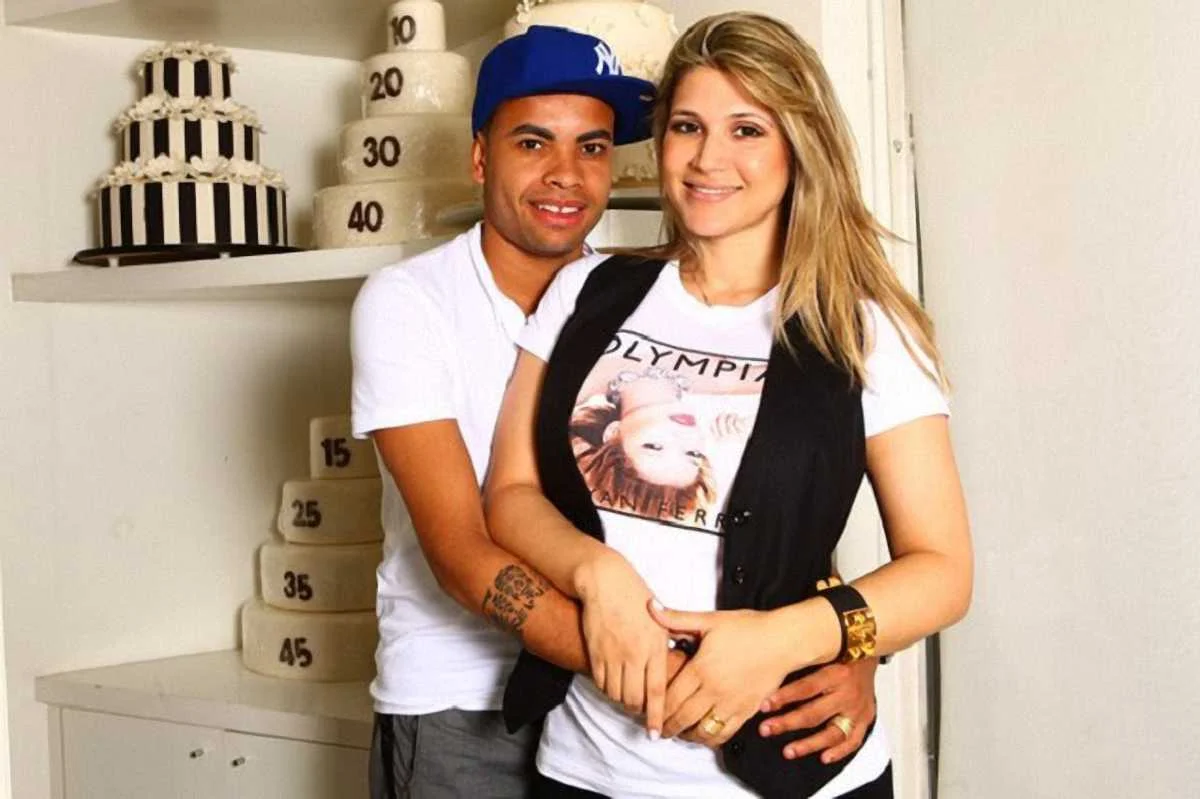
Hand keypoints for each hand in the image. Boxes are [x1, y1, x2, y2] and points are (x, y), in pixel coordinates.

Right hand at [574, 550, 669, 736]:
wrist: (605, 582)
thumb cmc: (636, 596)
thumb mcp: (660, 617)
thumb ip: (669, 640)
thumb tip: (680, 661)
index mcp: (655, 646)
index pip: (657, 691)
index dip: (657, 715)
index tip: (657, 733)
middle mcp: (634, 654)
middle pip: (635, 698)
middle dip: (638, 710)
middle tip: (640, 711)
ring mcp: (613, 654)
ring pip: (617, 694)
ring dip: (622, 700)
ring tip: (628, 697)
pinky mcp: (596, 653)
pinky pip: (601, 683)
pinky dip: (607, 689)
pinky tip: (613, 684)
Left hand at [650, 602, 791, 748]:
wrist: (783, 640)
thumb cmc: (748, 627)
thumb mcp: (710, 619)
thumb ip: (677, 618)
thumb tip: (651, 606)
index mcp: (701, 668)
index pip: (669, 696)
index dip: (655, 708)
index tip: (647, 713)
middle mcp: (714, 690)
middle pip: (682, 717)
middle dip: (667, 726)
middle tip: (658, 729)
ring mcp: (731, 703)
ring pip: (702, 730)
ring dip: (686, 735)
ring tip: (678, 733)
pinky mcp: (747, 711)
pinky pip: (724, 733)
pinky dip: (710, 739)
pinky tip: (703, 735)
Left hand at [759, 659, 878, 763]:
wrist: (871, 648)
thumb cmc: (839, 651)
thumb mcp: (822, 651)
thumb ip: (802, 663)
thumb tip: (770, 674)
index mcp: (836, 673)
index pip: (806, 688)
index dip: (784, 697)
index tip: (763, 706)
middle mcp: (848, 693)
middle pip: (815, 714)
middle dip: (787, 723)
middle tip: (765, 730)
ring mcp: (858, 709)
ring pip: (833, 733)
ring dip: (809, 744)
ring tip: (788, 751)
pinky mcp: (866, 719)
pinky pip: (853, 740)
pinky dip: (839, 752)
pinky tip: (823, 757)